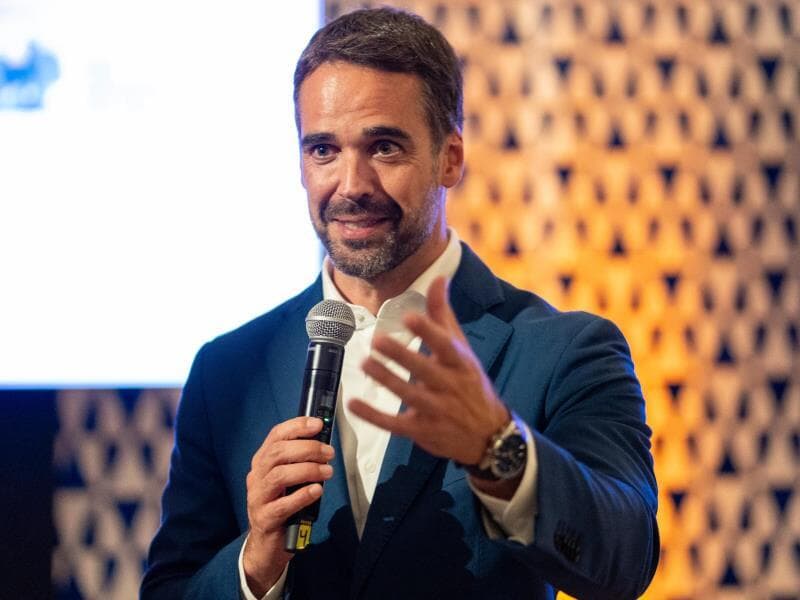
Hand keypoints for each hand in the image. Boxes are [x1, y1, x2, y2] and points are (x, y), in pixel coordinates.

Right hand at [243, 417, 334, 595]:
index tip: (318, 424)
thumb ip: (300, 462)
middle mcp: (257, 477)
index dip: (297, 426)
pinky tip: (316, 491)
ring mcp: (258, 498)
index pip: (276, 436)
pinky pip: (282, 505)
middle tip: (329, 453)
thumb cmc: (281, 506)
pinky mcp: (264, 519)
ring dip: (307, 470)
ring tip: (327, 472)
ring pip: (279, 476)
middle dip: (307, 448)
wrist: (266, 545)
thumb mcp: (289, 480)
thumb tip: (324, 444)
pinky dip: (302, 495)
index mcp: (262, 462)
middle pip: (278, 453)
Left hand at [348, 276, 509, 466]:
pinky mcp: (422, 431)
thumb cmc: (469, 383)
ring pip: (409, 396)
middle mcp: (450, 386)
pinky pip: (395, 424)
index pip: (445, 345)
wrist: (488, 434)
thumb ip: (444, 315)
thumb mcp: (461, 348)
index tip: (410, 317)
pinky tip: (354, 404)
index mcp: (460, 363)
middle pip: (425, 371)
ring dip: (387, 380)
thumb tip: (439, 278)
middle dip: (402, 356)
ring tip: (367, 364)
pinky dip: (374, 415)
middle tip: (378, 340)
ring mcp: (437, 411)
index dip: (429, 331)